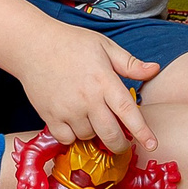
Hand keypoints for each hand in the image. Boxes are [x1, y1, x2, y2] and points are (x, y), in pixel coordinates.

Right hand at [18, 22, 159, 153]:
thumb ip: (129, 63)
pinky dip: (72, 135)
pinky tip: (73, 122)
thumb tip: (154, 69)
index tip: (152, 145)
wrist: (33, 45)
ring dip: (93, 133)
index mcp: (104, 80)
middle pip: (110, 135)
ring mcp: (67, 109)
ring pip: (88, 137)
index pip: (128, 111)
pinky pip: (67, 139)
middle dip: (120, 144)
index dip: (142, 131)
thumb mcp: (104, 46)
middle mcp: (88, 98)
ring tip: (90, 116)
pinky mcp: (50, 116)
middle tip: (122, 142)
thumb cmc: (71, 43)